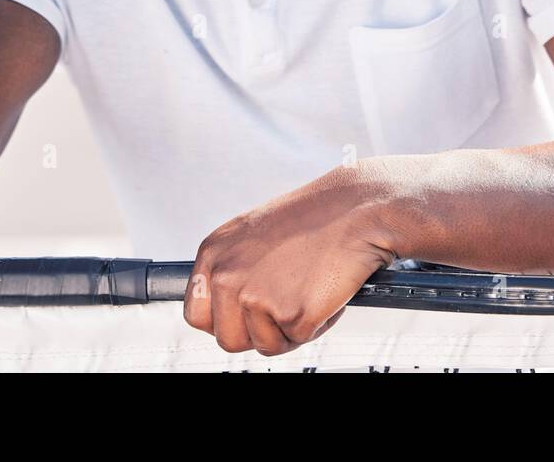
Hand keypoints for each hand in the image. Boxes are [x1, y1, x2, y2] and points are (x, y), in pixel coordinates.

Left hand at [183, 165, 398, 355]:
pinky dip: (318, 323)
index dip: (224, 321)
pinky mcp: (292, 314)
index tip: (243, 317)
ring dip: (290, 328)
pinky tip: (325, 290)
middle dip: (258, 332)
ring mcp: (258, 296)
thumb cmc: (315, 217)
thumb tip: (225, 305)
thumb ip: (232, 268)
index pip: (196, 314)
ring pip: (265, 345)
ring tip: (308, 290)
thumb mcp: (253, 233)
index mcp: (214, 253)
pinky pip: (301, 339)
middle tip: (284, 305)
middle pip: (228, 339)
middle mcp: (229, 275)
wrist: (357, 208)